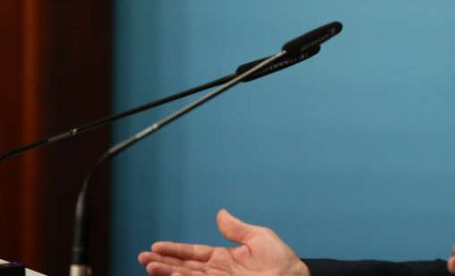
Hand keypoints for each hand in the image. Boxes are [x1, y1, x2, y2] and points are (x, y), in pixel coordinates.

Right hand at [138, 209, 309, 275]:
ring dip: (168, 273)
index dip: (174, 250)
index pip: (193, 253)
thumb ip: (236, 228)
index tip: (155, 247)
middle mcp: (218, 272)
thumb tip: (220, 213)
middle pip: (184, 267)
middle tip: (142, 258)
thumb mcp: (258, 237)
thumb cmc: (282, 260)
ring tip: (149, 267)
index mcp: (224, 257)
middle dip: (163, 263)